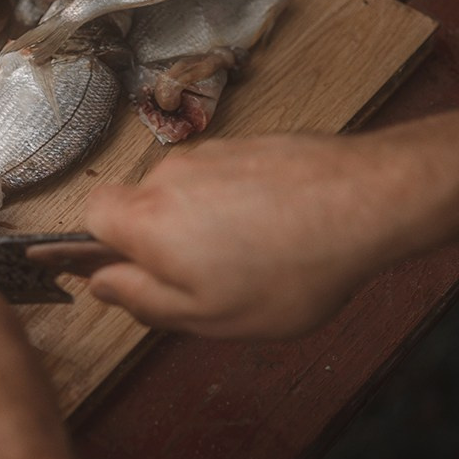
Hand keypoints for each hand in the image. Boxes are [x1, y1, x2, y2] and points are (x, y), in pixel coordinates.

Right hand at [85, 133, 408, 338]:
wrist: (367, 202)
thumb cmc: (290, 270)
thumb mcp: (207, 315)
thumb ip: (143, 300)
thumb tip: (100, 284)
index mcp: (147, 220)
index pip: (90, 215)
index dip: (103, 246)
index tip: (132, 272)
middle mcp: (170, 175)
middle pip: (142, 206)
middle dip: (165, 242)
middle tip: (209, 280)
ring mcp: (213, 153)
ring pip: (187, 194)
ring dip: (207, 224)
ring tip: (257, 257)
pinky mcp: (251, 143)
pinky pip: (226, 179)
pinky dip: (242, 204)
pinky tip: (280, 231)